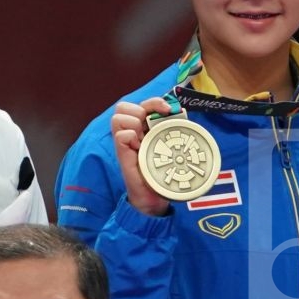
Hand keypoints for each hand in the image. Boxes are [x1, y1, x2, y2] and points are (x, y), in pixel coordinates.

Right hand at [110, 97, 174, 216]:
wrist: (154, 196)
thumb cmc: (162, 171)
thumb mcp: (169, 145)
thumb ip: (171, 128)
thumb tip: (180, 111)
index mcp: (143, 127)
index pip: (141, 104)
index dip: (153, 101)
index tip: (168, 109)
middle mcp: (132, 132)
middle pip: (123, 107)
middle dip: (141, 109)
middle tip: (152, 123)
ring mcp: (125, 142)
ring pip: (118, 118)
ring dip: (134, 123)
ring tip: (144, 137)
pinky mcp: (122, 153)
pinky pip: (121, 135)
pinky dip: (131, 137)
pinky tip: (140, 147)